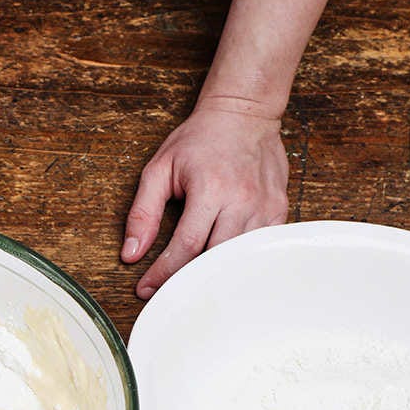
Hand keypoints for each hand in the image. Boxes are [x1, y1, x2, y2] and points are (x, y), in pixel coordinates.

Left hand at [121, 100, 288, 298]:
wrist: (244, 114)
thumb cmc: (199, 140)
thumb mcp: (159, 169)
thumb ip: (143, 212)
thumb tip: (131, 253)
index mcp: (211, 189)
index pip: (186, 246)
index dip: (163, 274)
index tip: (145, 290)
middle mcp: (242, 200)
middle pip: (215, 258)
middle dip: (187, 281)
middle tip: (166, 295)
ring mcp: (265, 206)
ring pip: (239, 258)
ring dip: (213, 276)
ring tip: (190, 286)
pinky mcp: (279, 210)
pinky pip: (258, 249)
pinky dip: (239, 262)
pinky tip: (221, 269)